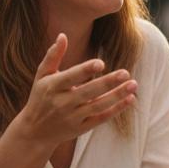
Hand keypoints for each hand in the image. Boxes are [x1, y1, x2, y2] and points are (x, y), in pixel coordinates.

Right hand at [13, 34, 136, 145]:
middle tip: (125, 73)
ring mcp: (73, 117)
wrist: (35, 132)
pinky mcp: (81, 128)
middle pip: (88, 92)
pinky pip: (101, 119)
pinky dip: (116, 110)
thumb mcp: (42, 76)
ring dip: (117, 96)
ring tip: (133, 84)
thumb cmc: (40, 97)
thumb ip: (53, 56)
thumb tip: (62, 35)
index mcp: (53, 87)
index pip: (71, 77)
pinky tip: (130, 99)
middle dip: (107, 83)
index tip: (101, 63)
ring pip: (98, 106)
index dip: (85, 70)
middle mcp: (62, 103)